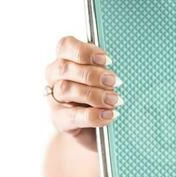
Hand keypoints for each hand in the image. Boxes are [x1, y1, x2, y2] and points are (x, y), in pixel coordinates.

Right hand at [46, 36, 121, 152]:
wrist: (96, 130)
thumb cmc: (103, 96)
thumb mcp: (105, 80)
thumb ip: (106, 70)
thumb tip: (120, 70)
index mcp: (66, 58)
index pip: (66, 45)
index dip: (84, 51)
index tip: (106, 59)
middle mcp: (55, 76)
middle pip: (64, 68)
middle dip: (92, 74)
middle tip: (114, 82)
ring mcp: (55, 98)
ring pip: (66, 89)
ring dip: (94, 94)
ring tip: (115, 100)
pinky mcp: (59, 119)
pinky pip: (72, 116)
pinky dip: (92, 115)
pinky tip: (109, 115)